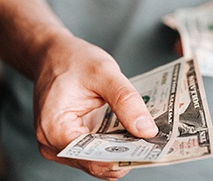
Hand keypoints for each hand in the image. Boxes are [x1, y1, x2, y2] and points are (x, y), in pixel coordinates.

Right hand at [33, 32, 157, 179]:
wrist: (55, 54)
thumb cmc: (72, 60)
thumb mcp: (104, 73)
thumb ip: (126, 100)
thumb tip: (147, 130)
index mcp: (55, 129)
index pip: (94, 159)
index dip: (125, 156)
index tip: (152, 148)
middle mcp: (53, 144)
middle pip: (97, 162)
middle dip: (127, 153)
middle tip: (154, 140)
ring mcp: (60, 144)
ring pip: (98, 159)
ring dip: (122, 148)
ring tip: (144, 134)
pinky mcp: (70, 139)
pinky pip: (96, 149)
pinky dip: (113, 142)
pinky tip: (129, 130)